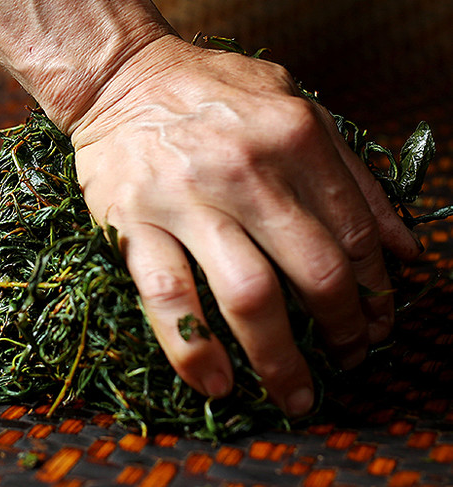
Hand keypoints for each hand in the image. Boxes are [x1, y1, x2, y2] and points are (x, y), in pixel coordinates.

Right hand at [69, 35, 420, 416]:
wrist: (121, 77)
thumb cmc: (210, 91)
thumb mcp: (296, 105)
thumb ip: (353, 172)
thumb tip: (405, 247)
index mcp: (294, 137)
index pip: (356, 233)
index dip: (375, 292)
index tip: (375, 324)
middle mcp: (246, 170)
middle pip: (313, 272)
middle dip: (341, 332)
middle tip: (347, 361)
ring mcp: (186, 198)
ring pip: (248, 295)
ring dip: (279, 358)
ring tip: (295, 394)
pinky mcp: (132, 221)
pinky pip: (168, 297)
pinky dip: (193, 349)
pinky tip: (215, 384)